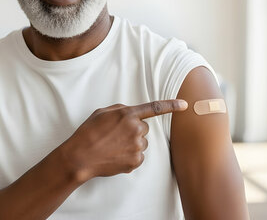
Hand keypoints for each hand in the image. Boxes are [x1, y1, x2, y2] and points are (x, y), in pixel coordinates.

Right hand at [61, 99, 187, 182]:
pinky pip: (139, 156)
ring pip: (142, 142)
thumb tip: (132, 114)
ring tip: (114, 147)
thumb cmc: (89, 133)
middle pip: (144, 128)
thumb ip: (121, 110)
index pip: (155, 108)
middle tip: (116, 136)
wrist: (81, 156)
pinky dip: (130, 157)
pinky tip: (116, 156)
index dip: (172, 105)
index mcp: (128, 114)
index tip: (185, 105)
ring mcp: (136, 146)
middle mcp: (135, 129)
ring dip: (132, 144)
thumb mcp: (102, 113)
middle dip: (134, 130)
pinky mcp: (135, 161)